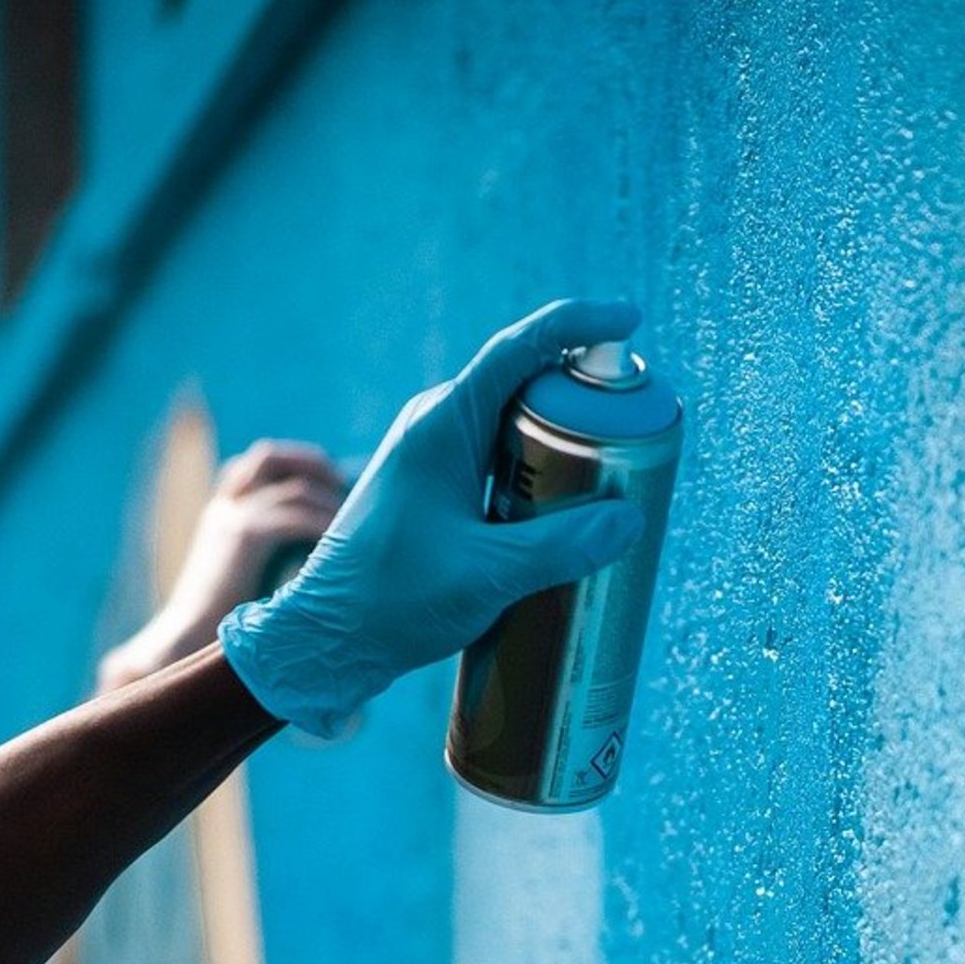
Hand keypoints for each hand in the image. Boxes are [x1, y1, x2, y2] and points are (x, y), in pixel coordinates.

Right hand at [97, 441, 342, 693]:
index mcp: (222, 513)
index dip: (295, 464)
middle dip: (312, 464)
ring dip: (330, 503)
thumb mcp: (243, 575)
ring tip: (356, 525)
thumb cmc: (220, 622)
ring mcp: (234, 517)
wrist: (186, 639)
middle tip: (346, 488)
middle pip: (270, 456)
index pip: (256, 465)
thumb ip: (270, 555)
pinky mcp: (245, 536)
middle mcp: (226, 506)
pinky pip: (297, 517)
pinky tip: (342, 546)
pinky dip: (325, 527)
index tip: (330, 483)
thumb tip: (317, 555)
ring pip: (295, 487)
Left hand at [218, 298, 645, 737]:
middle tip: (637, 439)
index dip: (580, 326)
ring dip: (565, 451)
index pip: (521, 348)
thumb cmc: (391, 603)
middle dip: (586, 406)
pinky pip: (500, 471)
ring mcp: (433, 463)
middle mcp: (436, 429)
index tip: (630, 321)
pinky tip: (569, 522)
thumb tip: (629, 519)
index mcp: (442, 423)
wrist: (326, 642)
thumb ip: (562, 546)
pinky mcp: (436, 498)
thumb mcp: (487, 576)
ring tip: (617, 484)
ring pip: (516, 435)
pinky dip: (539, 484)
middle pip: (528, 391)